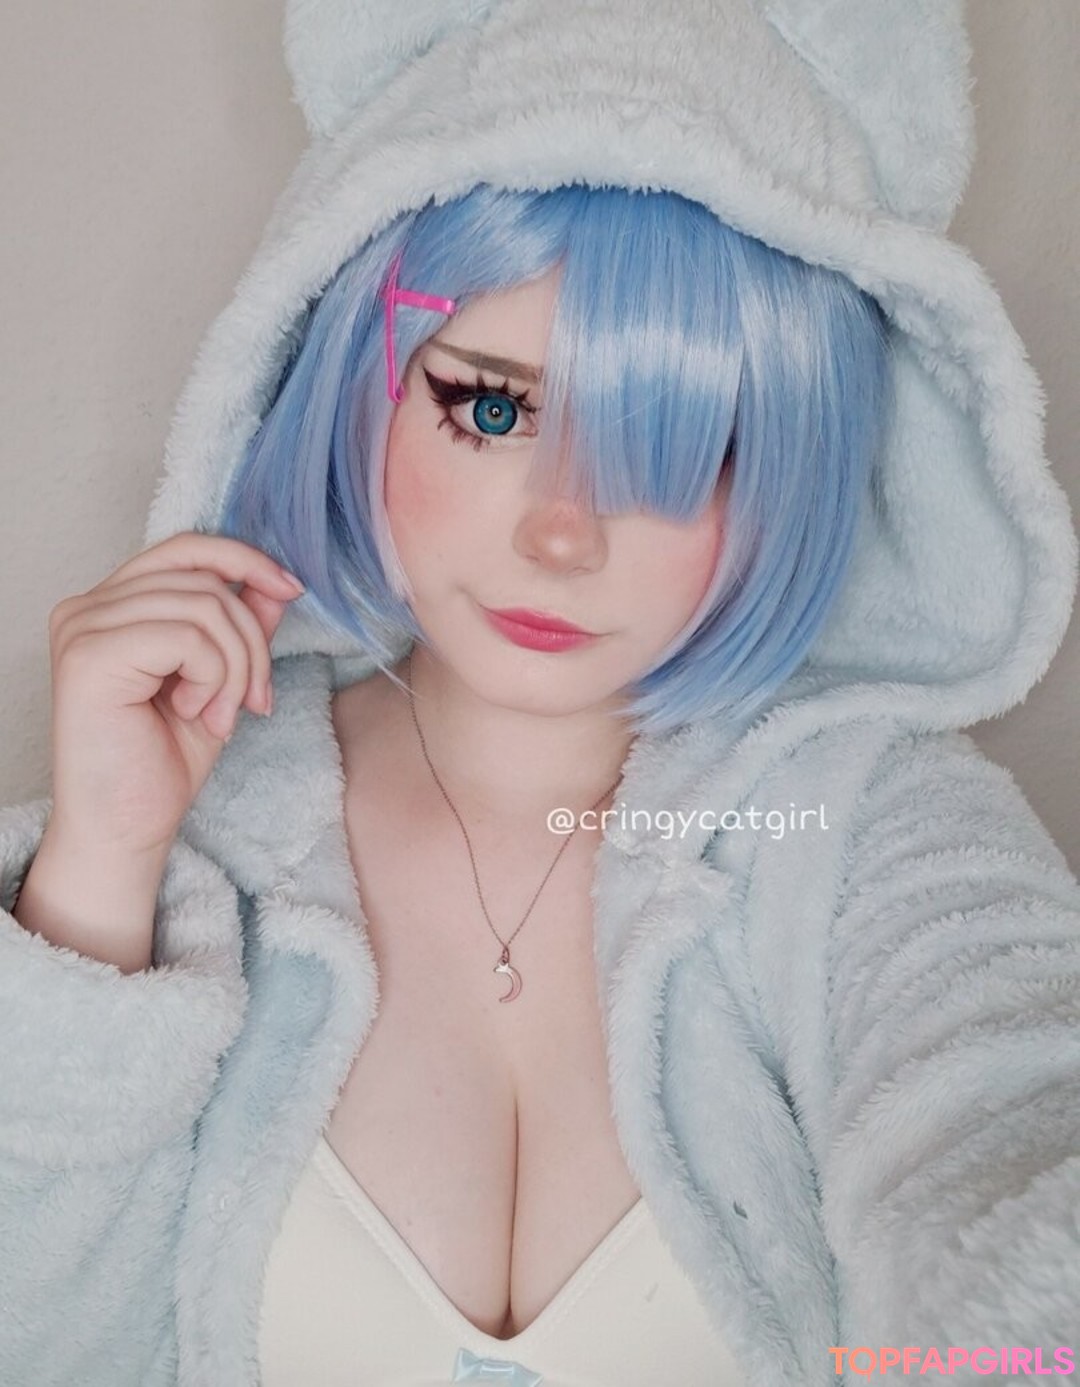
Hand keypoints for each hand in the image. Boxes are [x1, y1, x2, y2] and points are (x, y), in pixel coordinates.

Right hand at [45, 531, 306, 861]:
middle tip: (255, 700)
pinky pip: (187, 637)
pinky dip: (214, 677)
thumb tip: (275, 582)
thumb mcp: (219, 681)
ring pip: (204, 607)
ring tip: (222, 715)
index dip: (245, 559)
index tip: (292, 590)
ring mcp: (82, 627)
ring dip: (236, 668)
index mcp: (110, 605)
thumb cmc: (162, 763)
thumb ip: (238, 627)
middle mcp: (87, 607)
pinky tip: (196, 714)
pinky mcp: (89, 656)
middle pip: (205, 580)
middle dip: (251, 641)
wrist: (128, 830)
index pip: (185, 548)